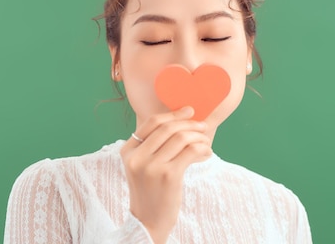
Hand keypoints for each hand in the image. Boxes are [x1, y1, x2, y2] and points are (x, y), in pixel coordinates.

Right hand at [119, 106, 211, 243]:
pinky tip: (207, 153)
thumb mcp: (142, 166)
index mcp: (128, 150)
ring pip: (181, 138)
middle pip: (168, 128)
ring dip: (199, 137)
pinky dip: (202, 149)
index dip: (173, 115)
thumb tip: (180, 121)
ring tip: (206, 142)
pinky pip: (191, 152)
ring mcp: (152, 166)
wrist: (148, 222)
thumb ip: (153, 146)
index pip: (152, 123)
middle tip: (203, 126)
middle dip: (190, 124)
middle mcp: (137, 157)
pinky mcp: (168, 176)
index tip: (189, 111)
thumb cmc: (150, 191)